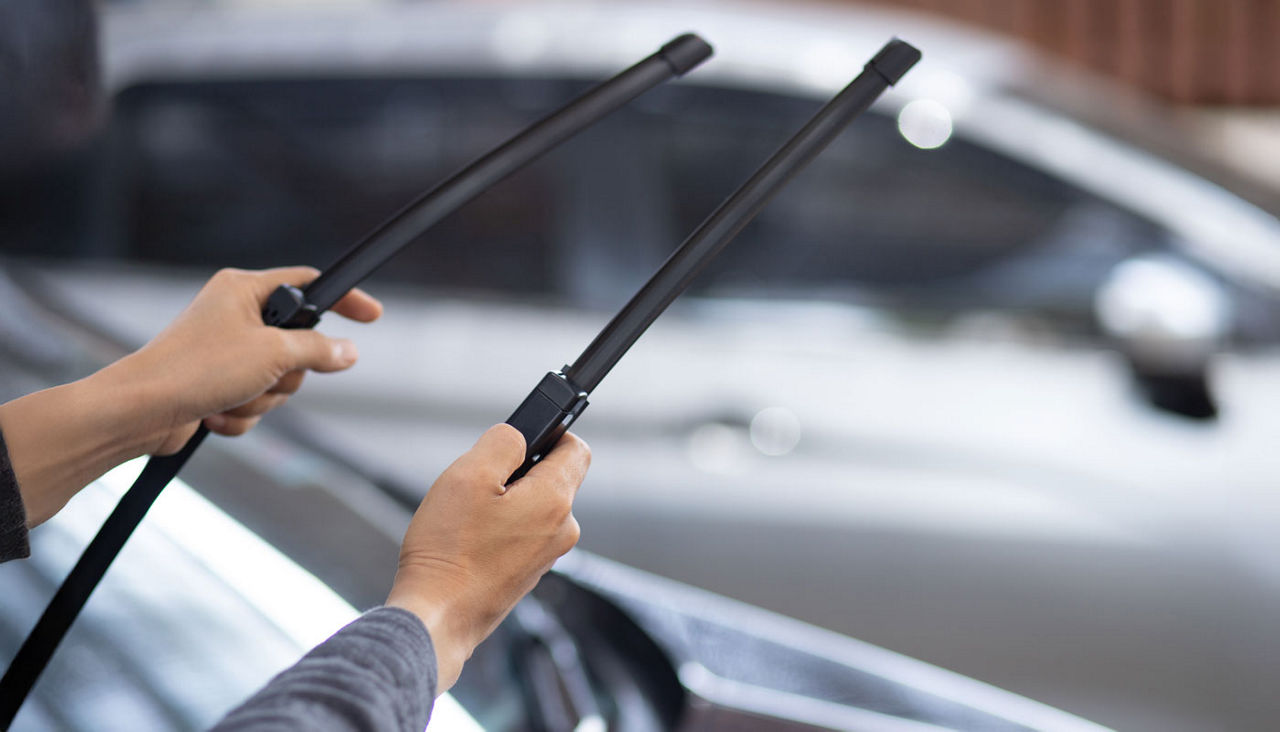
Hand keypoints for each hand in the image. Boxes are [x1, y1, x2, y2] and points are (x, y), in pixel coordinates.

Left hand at [0, 266, 380, 526]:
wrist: (140, 412)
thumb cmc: (196, 369)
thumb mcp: (273, 354)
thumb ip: (319, 350)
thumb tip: (348, 351)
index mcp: (243, 290)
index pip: (308, 284)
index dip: (344, 300)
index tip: (373, 315)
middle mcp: (234, 315)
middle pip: (297, 345)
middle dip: (286, 375)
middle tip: (265, 376)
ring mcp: (225, 352)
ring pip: (277, 381)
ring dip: (261, 400)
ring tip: (231, 396)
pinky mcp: (216, 385)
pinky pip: (253, 404)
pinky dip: (241, 415)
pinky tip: (215, 415)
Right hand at [385, 425, 589, 691]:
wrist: (436, 617)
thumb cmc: (449, 551)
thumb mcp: (469, 475)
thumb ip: (503, 442)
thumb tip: (519, 434)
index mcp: (555, 500)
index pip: (576, 449)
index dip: (551, 434)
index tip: (520, 440)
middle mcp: (561, 530)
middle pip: (552, 477)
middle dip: (518, 470)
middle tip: (478, 484)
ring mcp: (546, 556)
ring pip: (533, 506)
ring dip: (505, 501)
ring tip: (468, 517)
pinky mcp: (527, 574)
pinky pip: (520, 534)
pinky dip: (499, 528)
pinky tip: (468, 540)